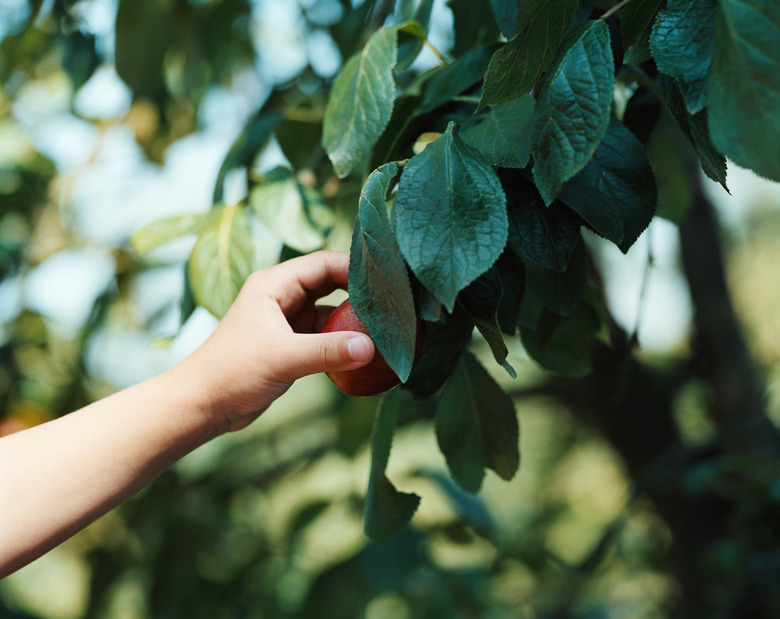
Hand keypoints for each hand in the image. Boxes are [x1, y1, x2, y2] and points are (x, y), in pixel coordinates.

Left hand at [173, 251, 374, 433]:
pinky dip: (342, 340)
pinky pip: (324, 334)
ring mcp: (285, 320)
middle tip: (392, 304)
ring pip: (329, 310)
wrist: (202, 405)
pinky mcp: (289, 343)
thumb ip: (328, 351)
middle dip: (359, 293)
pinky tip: (364, 351)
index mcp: (273, 285)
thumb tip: (372, 347)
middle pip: (330, 283)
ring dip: (352, 319)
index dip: (355, 269)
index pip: (323, 263)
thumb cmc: (232, 372)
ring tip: (385, 328)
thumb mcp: (283, 358)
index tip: (387, 283)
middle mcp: (281, 296)